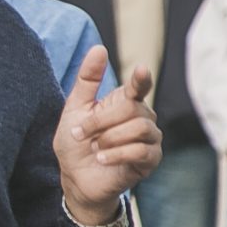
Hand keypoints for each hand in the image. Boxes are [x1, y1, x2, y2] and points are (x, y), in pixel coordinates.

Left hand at [55, 46, 160, 224]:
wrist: (75, 178)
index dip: (142, 78)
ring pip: (139, 128)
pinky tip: (102, 158)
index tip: (141, 70)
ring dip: (109, 138)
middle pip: (132, 108)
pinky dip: (117, 154)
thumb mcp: (75, 109)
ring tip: (94, 148)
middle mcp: (143, 117)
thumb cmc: (76, 143)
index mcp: (126, 102)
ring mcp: (150, 139)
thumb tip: (99, 49)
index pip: (140, 86)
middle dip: (101, 121)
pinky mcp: (151, 160)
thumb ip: (87, 80)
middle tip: (82, 133)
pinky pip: (140, 150)